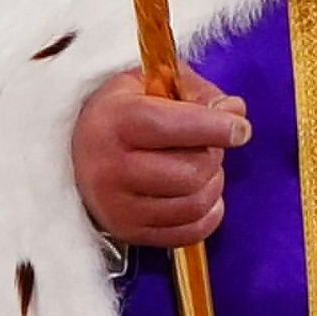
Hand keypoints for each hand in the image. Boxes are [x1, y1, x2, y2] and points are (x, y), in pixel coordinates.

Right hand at [73, 68, 250, 247]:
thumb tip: (235, 112)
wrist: (77, 151)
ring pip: (194, 203)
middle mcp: (110, 167)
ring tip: (202, 167)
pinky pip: (190, 232)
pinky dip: (209, 214)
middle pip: (191, 171)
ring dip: (213, 184)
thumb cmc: (123, 111)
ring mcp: (116, 206)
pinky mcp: (128, 232)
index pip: (172, 127)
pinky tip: (202, 193)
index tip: (240, 129)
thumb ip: (197, 93)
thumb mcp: (153, 83)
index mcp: (115, 121)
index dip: (215, 128)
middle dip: (213, 156)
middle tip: (207, 146)